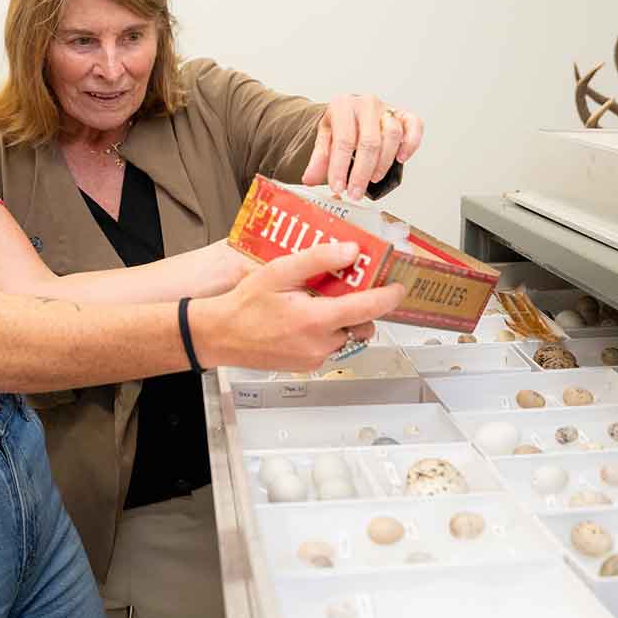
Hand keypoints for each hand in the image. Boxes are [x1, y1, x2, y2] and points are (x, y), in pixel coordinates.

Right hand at [189, 242, 404, 370]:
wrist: (218, 336)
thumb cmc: (243, 305)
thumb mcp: (279, 272)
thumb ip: (317, 259)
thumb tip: (350, 251)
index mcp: (315, 320)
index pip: (367, 308)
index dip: (388, 296)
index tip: (399, 286)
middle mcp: (319, 344)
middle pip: (361, 325)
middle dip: (363, 307)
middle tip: (350, 287)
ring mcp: (313, 358)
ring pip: (346, 336)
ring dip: (343, 319)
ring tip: (321, 300)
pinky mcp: (306, 365)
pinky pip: (329, 346)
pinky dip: (327, 330)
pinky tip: (306, 315)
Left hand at [301, 95, 423, 200]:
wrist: (351, 112)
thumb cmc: (340, 125)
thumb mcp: (324, 138)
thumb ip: (319, 158)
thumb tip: (309, 178)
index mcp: (342, 105)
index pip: (343, 140)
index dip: (340, 167)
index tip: (338, 187)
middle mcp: (366, 103)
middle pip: (369, 142)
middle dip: (362, 172)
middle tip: (355, 192)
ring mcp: (387, 108)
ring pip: (392, 136)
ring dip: (383, 163)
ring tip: (373, 178)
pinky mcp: (404, 114)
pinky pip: (414, 126)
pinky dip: (411, 143)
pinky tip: (401, 159)